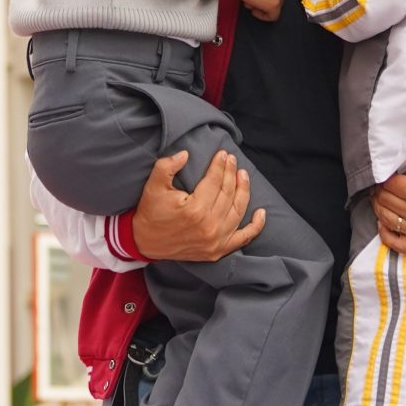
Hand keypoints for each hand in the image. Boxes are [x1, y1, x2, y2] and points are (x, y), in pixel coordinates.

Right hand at [130, 149, 265, 263]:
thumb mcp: (153, 185)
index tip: (223, 154)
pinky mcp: (217, 251)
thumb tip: (186, 154)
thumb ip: (167, 166)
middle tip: (232, 160)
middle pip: (228, 193)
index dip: (220, 165)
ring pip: (237, 210)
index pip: (214, 181)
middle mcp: (209, 226)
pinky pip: (243, 238)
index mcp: (195, 209)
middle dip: (231, 173)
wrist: (144, 241)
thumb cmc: (150, 211)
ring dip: (244, 190)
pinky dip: (255, 226)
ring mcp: (215, 240)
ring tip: (243, 175)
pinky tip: (262, 212)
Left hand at [376, 132, 405, 253]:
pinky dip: (387, 234)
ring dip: (380, 208)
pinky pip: (398, 244)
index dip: (384, 177)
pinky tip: (386, 222)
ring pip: (387, 220)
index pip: (390, 185)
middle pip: (385, 202)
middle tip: (382, 184)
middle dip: (380, 191)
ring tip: (383, 197)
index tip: (386, 172)